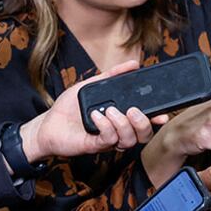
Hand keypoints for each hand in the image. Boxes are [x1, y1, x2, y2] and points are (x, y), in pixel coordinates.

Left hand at [18, 61, 154, 160]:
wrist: (48, 123)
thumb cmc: (69, 107)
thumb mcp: (92, 85)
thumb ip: (112, 75)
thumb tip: (133, 64)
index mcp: (121, 118)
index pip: (145, 121)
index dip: (156, 118)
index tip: (162, 113)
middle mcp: (117, 131)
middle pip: (143, 135)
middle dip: (143, 123)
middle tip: (132, 110)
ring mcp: (107, 140)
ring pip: (129, 140)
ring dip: (123, 124)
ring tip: (110, 111)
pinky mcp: (95, 146)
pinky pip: (109, 140)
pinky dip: (106, 126)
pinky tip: (96, 116)